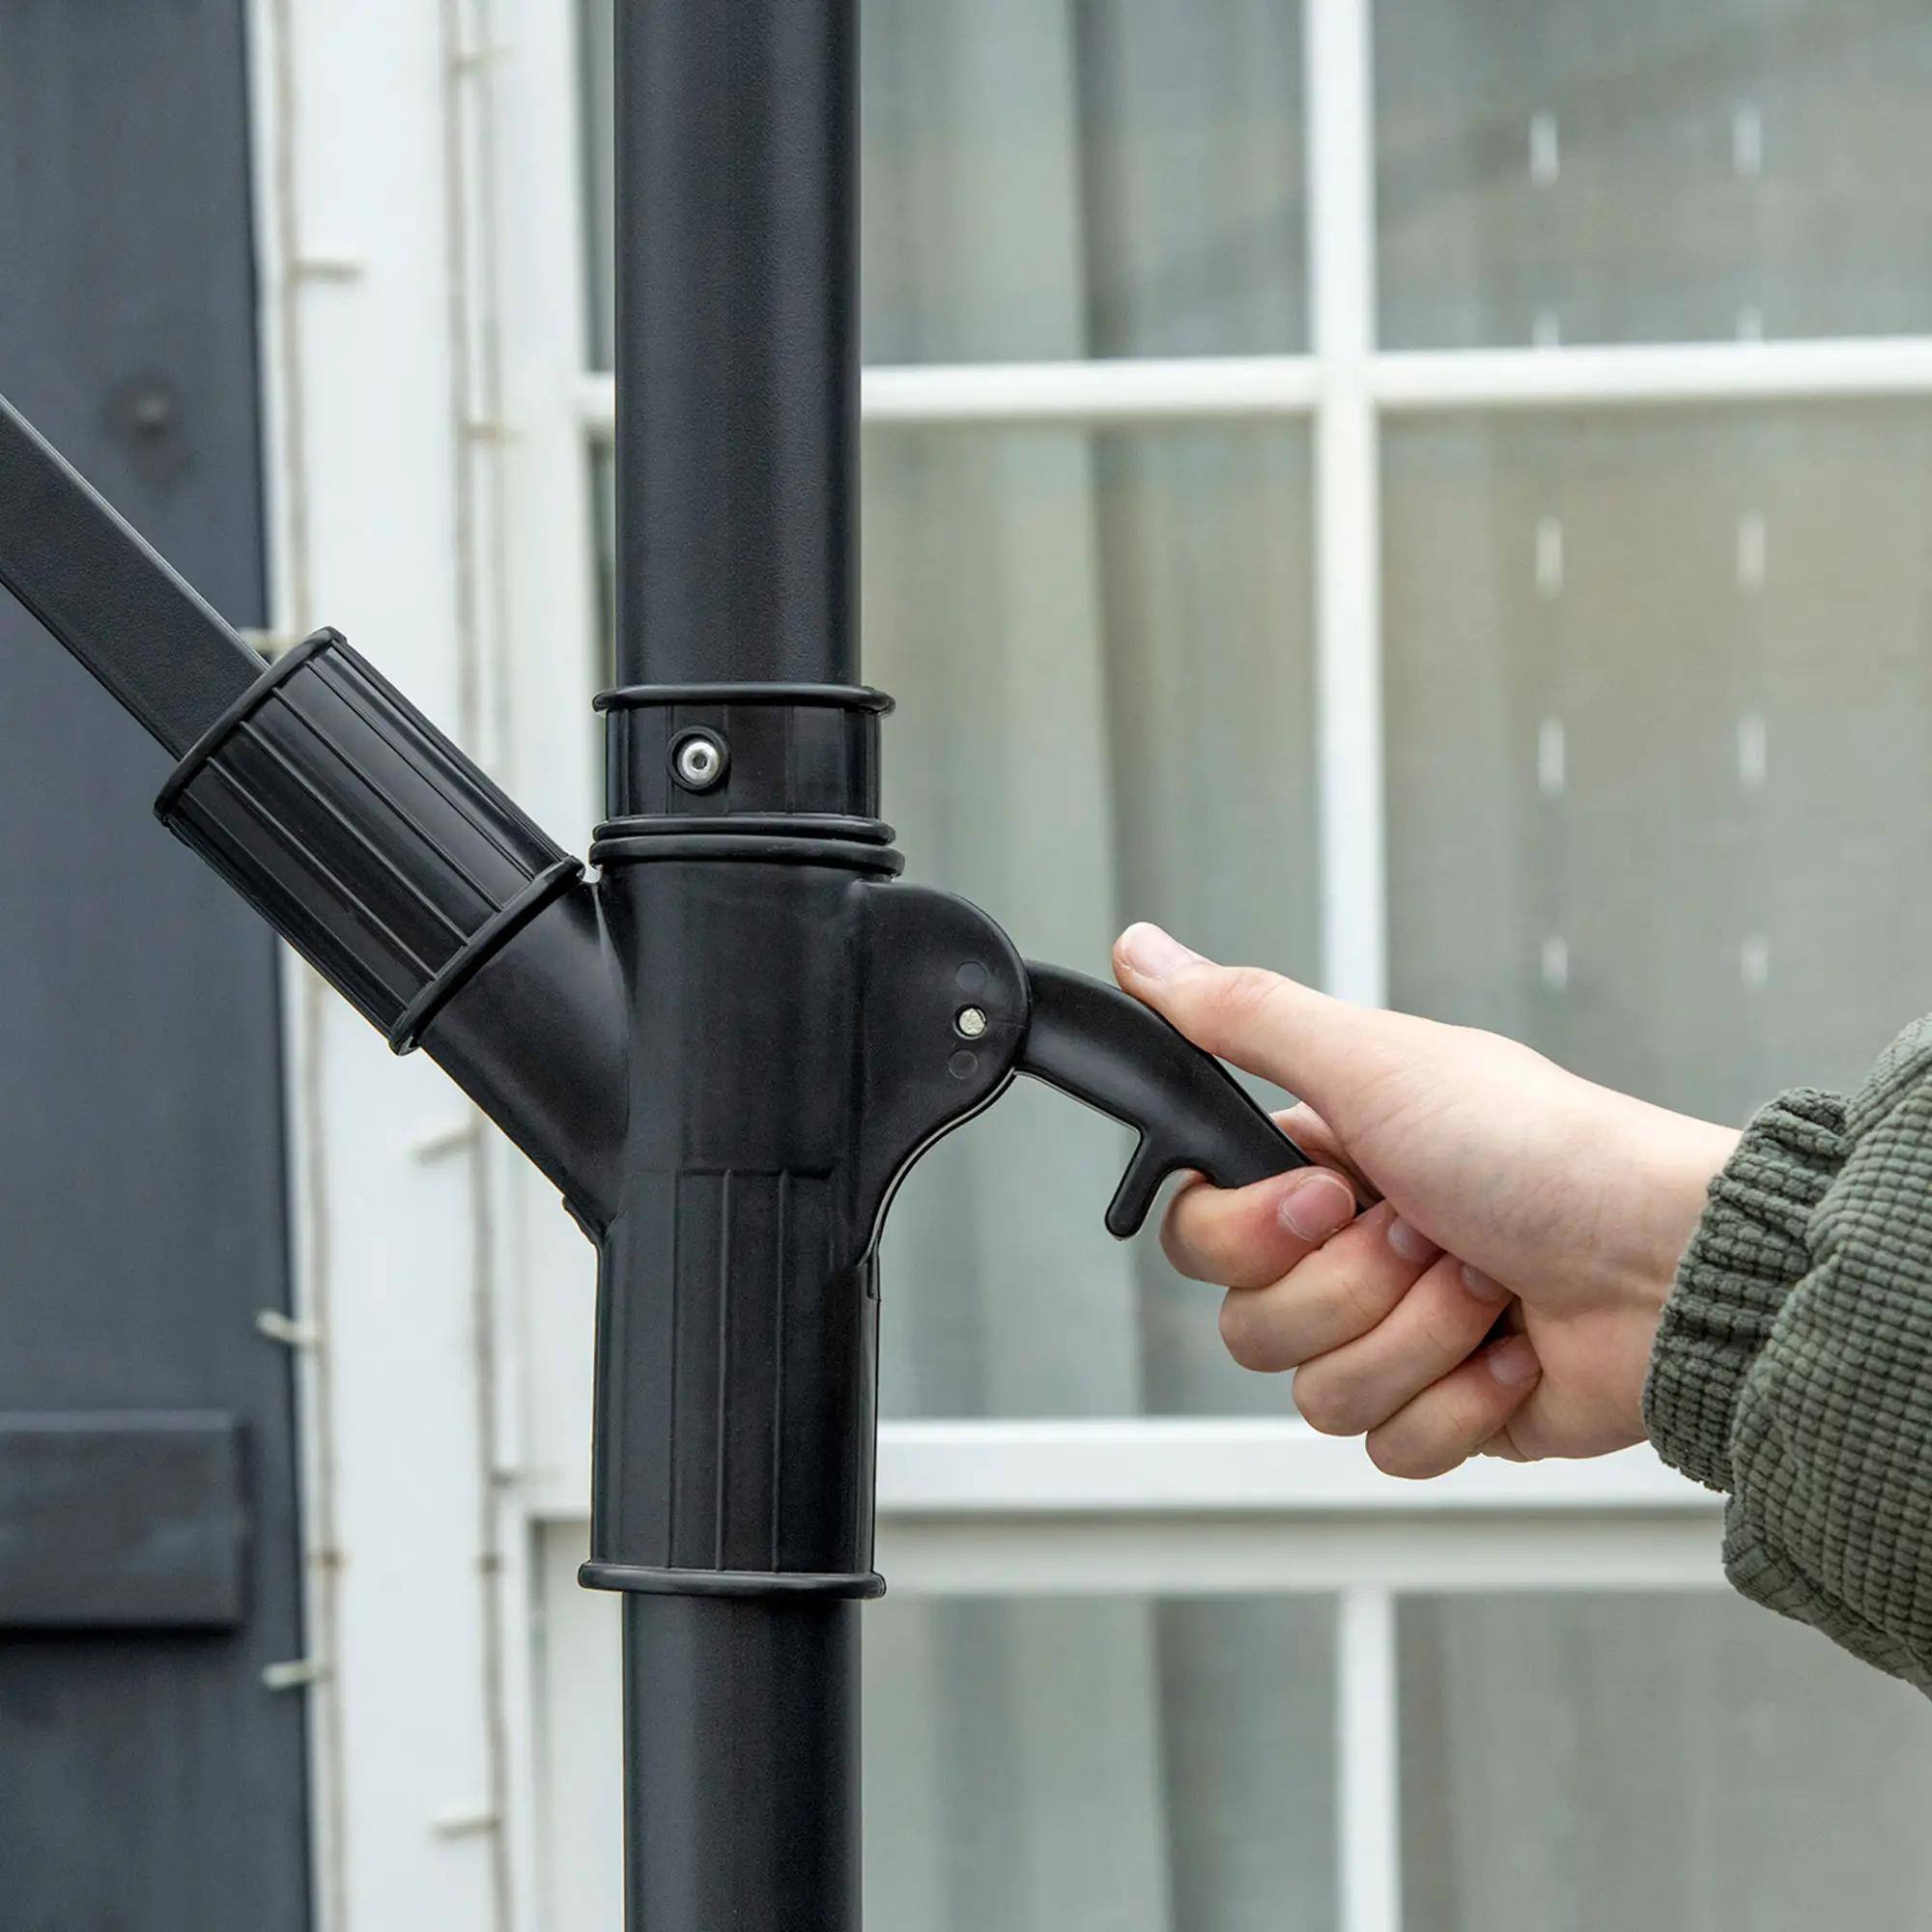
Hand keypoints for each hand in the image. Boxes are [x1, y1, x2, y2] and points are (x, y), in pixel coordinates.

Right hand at [1114, 924, 1738, 1475]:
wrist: (1671, 1265)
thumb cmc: (1541, 1149)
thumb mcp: (1375, 1063)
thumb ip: (1243, 1016)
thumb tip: (1140, 952)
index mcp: (1318, 1170)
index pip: (1198, 1233)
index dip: (1249, 1233)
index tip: (1328, 1196)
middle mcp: (1347, 1256)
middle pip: (1248, 1325)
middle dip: (1350, 1287)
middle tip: (1428, 1232)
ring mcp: (1399, 1340)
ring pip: (1318, 1395)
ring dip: (1418, 1338)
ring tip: (1490, 1288)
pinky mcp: (1449, 1415)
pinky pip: (1390, 1447)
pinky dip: (1462, 1401)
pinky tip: (1516, 1351)